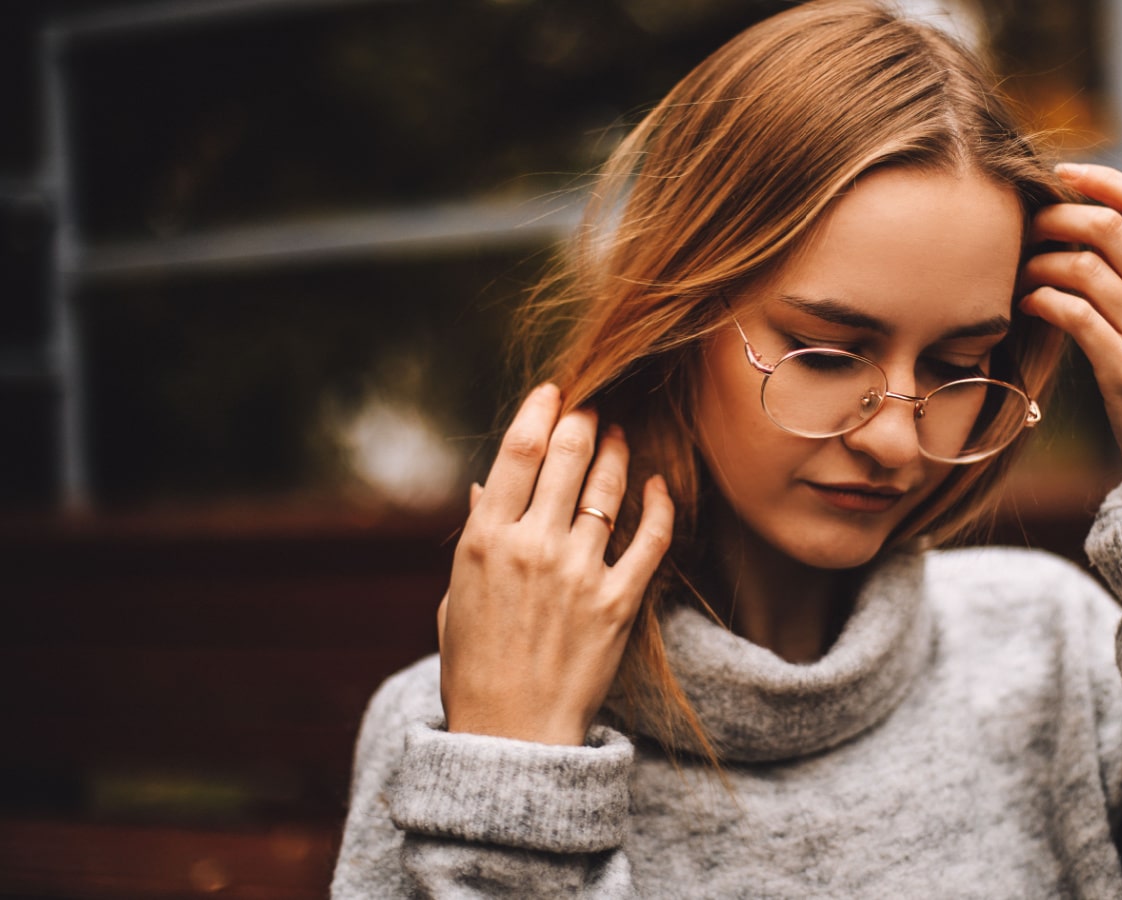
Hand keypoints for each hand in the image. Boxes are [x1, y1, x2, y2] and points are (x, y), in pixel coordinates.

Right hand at [436, 384, 673, 744]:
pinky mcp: (617, 602)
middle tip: (594, 409)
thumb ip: (478, 533)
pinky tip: (658, 485)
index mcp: (484, 540)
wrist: (510, 734)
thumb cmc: (475, 665)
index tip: (555, 390)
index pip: (518, 451)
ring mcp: (577, 573)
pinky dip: (658, 505)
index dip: (541, 410)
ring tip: (622, 436)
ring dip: (619, 453)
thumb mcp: (458, 594)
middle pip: (567, 456)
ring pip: (609, 488)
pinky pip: (648, 539)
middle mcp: (531, 547)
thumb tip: (486, 485)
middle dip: (584, 421)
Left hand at [1020, 164, 1121, 496]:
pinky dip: (1040, 300)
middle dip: (1058, 217)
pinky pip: (1074, 316)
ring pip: (1085, 269)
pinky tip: (1024, 305)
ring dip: (1039, 263)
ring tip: (1018, 271)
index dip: (1111, 181)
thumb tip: (1102, 236)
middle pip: (1112, 229)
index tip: (1068, 173)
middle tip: (1026, 225)